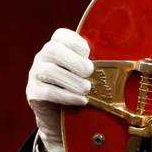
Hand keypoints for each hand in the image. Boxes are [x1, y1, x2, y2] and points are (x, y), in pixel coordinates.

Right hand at [25, 28, 93, 151]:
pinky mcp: (34, 93)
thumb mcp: (86, 72)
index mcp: (57, 48)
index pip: (60, 35)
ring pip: (49, 71)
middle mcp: (43, 58)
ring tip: (86, 89)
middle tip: (89, 71)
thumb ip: (94, 62)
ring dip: (71, 80)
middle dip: (74, 60)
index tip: (88, 52)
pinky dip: (66, 96)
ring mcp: (35, 74)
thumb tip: (117, 60)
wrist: (61, 116)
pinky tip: (81, 100)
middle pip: (52, 49)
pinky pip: (47, 92)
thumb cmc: (78, 87)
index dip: (75, 41)